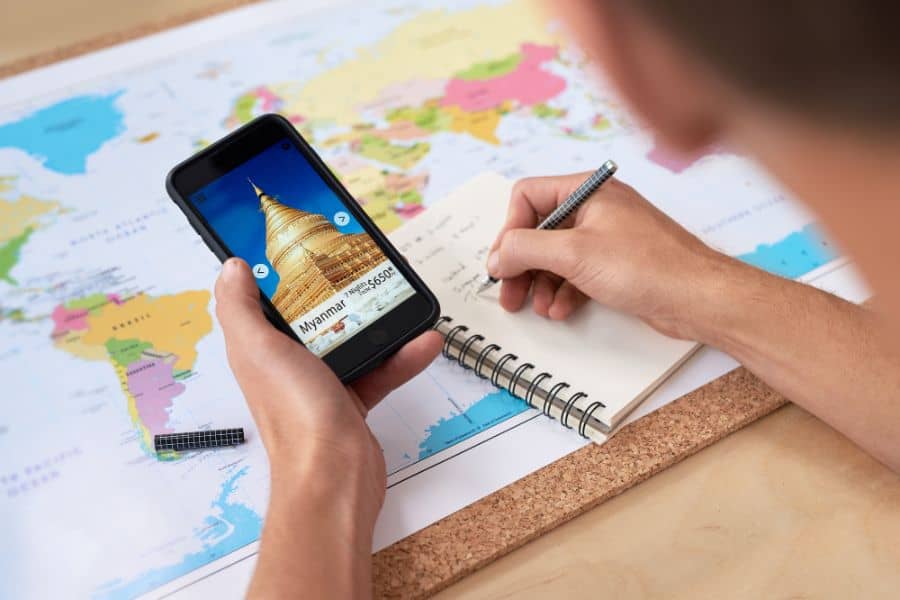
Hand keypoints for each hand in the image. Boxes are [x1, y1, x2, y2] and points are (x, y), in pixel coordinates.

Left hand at [214, 257, 440, 535]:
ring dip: (376, 318)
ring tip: (396, 293)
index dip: (275, 270)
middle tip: (358, 260)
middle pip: (310, 313)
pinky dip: (402, 355)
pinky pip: (380, 368)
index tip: (296, 241)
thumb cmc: (295, 413)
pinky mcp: (353, 399)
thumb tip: (231, 268)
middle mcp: (287, 362)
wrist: (335, 476)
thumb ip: (240, 308)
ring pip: (350, 337)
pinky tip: (424, 340)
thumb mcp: (258, 350)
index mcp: (260, 348)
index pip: (262, 300)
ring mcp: (322, 381)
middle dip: (334, 288)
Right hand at [487, 172, 740, 340]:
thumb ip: (526, 249)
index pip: (528, 197)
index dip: (510, 230)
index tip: (502, 261)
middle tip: (509, 292)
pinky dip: (564, 291)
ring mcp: (607, 237)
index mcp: (587, 190)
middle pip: (539, 230)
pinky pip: (576, 274)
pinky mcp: (616, 264)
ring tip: (538, 307)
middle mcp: (595, 208)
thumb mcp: (574, 254)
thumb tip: (498, 254)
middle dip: (522, 264)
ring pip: (556, 256)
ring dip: (541, 283)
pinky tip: (561, 309)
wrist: (698, 298)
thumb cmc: (650, 266)